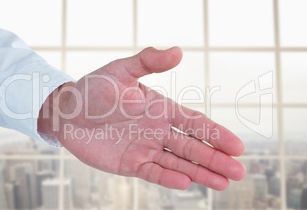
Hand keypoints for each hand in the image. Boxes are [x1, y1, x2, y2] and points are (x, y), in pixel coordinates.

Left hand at [39, 47, 244, 189]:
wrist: (67, 112)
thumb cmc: (94, 89)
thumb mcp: (121, 70)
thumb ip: (148, 61)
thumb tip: (178, 50)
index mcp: (161, 108)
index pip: (195, 122)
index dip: (216, 134)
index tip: (237, 147)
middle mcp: (158, 130)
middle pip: (193, 146)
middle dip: (216, 159)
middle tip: (239, 172)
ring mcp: (145, 148)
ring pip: (178, 162)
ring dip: (200, 173)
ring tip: (223, 184)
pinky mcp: (130, 163)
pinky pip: (153, 172)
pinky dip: (169, 178)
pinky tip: (186, 183)